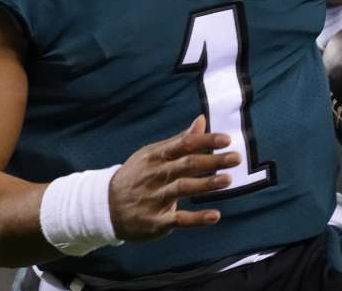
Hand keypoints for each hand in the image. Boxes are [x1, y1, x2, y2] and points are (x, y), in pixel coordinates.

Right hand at [108, 115, 238, 240]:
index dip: (205, 141)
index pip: (183, 145)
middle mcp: (155, 175)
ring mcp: (155, 198)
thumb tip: (201, 120)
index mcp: (156, 156)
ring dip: (206, 184)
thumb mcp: (153, 155)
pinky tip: (215, 216)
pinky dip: (197, 218)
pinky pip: (178, 219)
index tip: (226, 139)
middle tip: (236, 158)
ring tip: (228, 180)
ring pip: (183, 188)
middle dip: (212, 161)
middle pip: (186, 165)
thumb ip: (180, 140)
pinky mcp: (156, 221)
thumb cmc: (137, 176)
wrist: (105, 206)